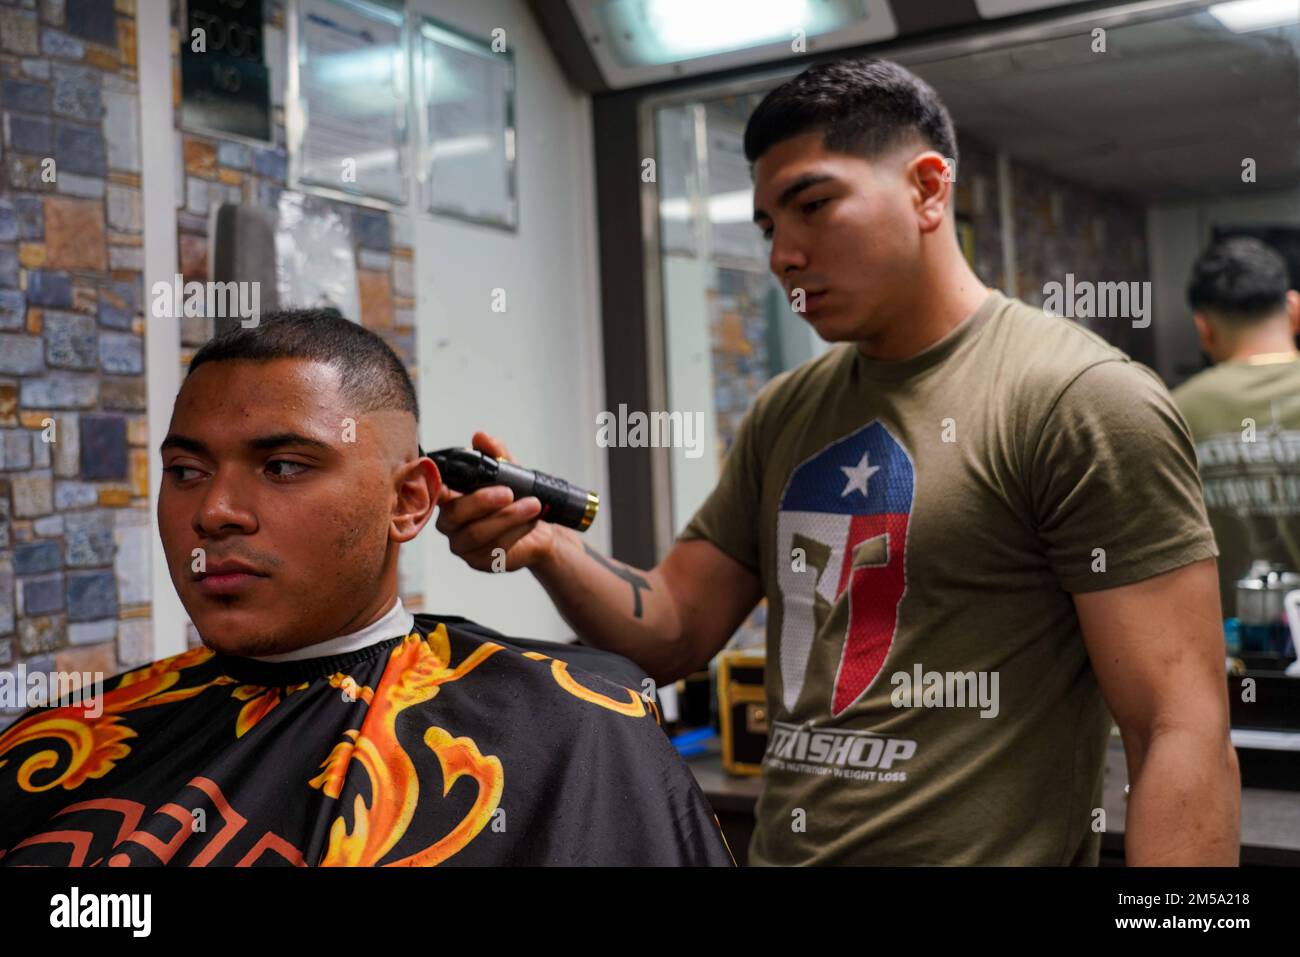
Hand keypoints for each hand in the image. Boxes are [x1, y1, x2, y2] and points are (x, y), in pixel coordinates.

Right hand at [434, 432, 562, 572]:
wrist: (539, 526)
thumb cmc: (516, 497)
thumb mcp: (509, 470)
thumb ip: (495, 454)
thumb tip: (481, 437)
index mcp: (448, 497)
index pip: (432, 491)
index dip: (434, 487)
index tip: (451, 481)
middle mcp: (449, 523)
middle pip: (455, 515)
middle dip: (483, 501)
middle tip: (509, 492)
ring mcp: (462, 545)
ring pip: (478, 533)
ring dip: (508, 517)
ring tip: (533, 505)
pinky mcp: (480, 562)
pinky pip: (495, 548)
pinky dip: (516, 532)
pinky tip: (531, 521)